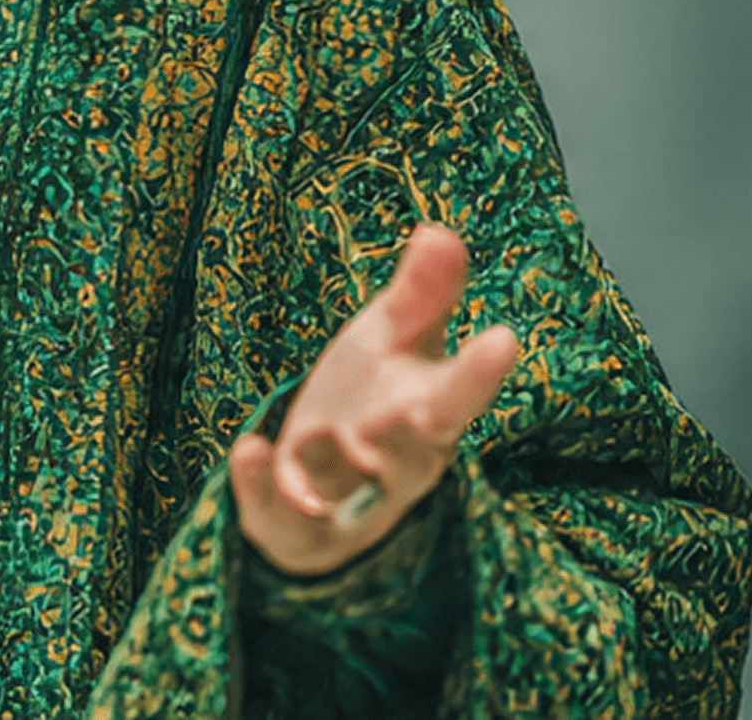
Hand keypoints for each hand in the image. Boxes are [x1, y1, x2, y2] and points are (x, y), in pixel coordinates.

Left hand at [231, 221, 518, 575]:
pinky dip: (262, 483)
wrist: (320, 485)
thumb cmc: (369, 400)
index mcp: (428, 414)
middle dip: (409, 437)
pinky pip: (281, 510)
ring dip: (335, 462)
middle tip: (411, 415)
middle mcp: (397, 463)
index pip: (458, 394)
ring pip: (350, 487)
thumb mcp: (390, 341)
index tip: (503, 337)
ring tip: (325, 431)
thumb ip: (419, 295)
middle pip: (410, 453)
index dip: (479, 372)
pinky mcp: (297, 522)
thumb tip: (441, 229)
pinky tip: (248, 448)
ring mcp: (348, 498)